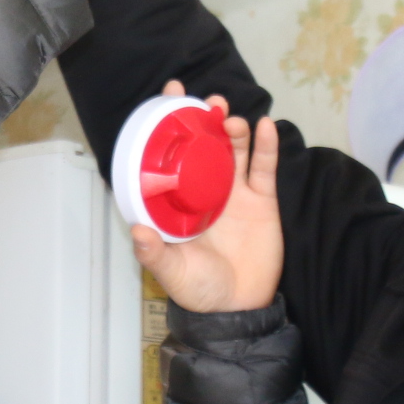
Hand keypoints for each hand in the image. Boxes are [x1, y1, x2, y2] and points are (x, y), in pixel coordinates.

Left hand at [134, 82, 283, 314]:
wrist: (239, 309)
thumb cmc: (200, 291)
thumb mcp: (173, 273)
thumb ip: (155, 254)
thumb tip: (137, 233)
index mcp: (179, 202)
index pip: (171, 156)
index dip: (170, 126)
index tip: (168, 95)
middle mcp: (205, 191)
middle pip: (205, 145)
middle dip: (205, 118)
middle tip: (206, 100)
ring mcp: (235, 194)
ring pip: (234, 150)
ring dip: (233, 128)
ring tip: (229, 117)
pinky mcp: (262, 201)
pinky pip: (264, 167)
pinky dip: (266, 146)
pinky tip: (265, 126)